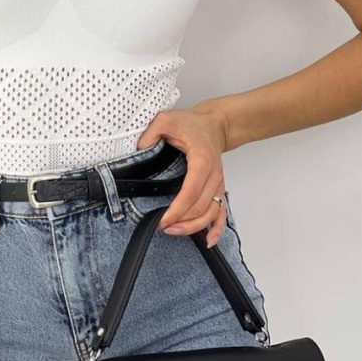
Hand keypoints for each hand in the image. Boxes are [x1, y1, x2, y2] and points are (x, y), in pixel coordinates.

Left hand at [135, 104, 230, 247]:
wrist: (214, 124)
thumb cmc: (192, 124)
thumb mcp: (167, 120)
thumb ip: (151, 133)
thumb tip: (139, 149)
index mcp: (202, 161)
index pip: (190, 193)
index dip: (177, 210)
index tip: (162, 220)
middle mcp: (213, 176)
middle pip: (201, 208)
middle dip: (182, 222)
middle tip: (162, 227)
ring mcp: (218, 184)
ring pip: (211, 213)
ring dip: (195, 227)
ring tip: (175, 232)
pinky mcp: (218, 189)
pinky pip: (222, 212)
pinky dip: (217, 228)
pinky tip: (209, 240)